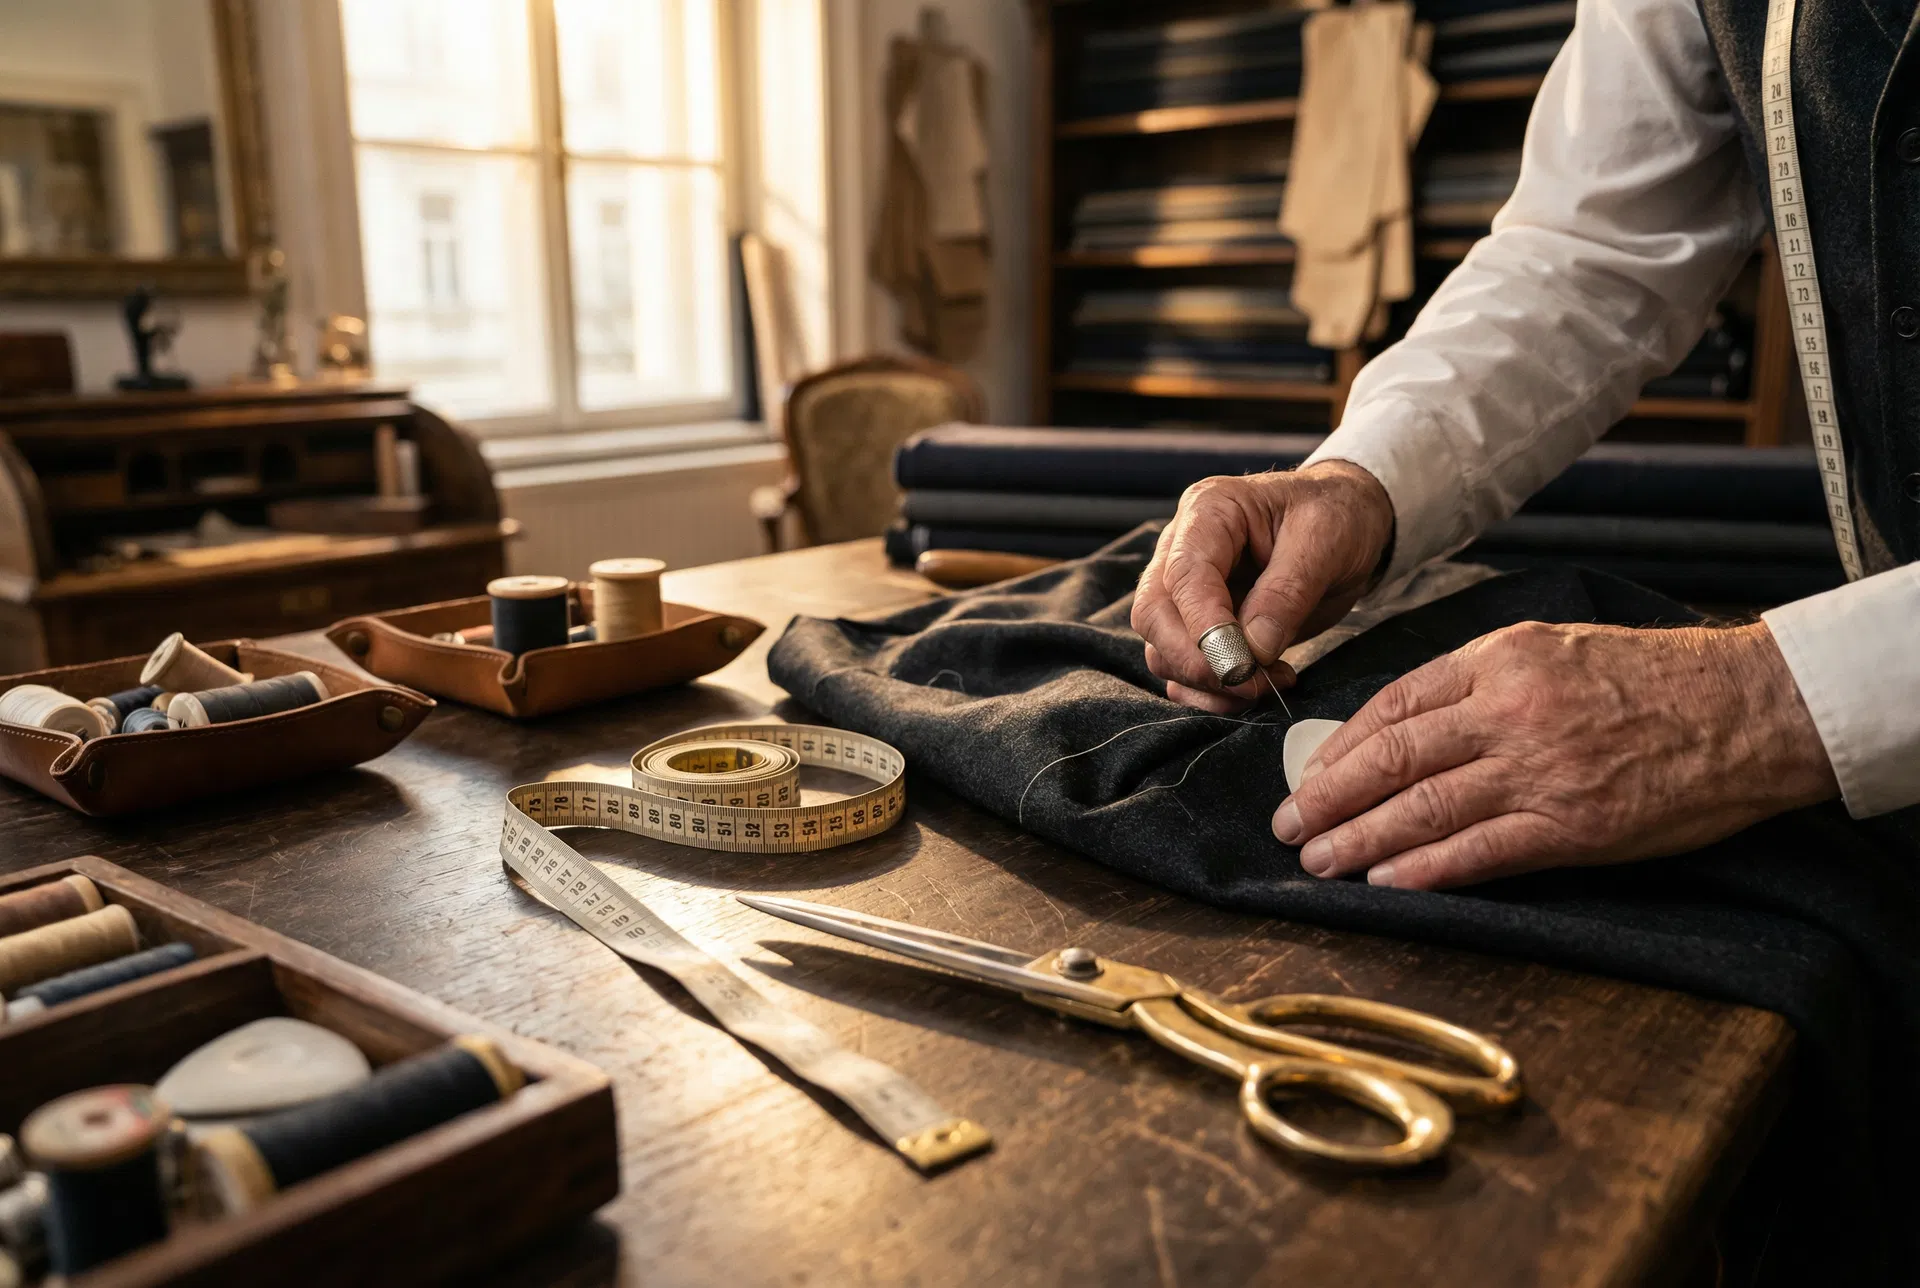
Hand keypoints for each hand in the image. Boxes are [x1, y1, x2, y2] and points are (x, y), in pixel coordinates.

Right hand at [1131, 461, 1395, 712]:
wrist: (1351, 522)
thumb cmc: (1337, 517)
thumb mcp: (1325, 541)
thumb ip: (1286, 593)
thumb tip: (1252, 649)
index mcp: (1208, 511)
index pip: (1183, 575)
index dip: (1204, 627)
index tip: (1240, 665)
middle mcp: (1182, 548)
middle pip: (1154, 615)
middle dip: (1197, 661)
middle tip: (1253, 682)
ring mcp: (1185, 589)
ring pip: (1161, 648)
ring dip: (1206, 681)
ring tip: (1266, 681)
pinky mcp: (1198, 624)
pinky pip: (1180, 667)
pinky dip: (1210, 690)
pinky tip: (1257, 683)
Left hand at [1272, 620, 1840, 889]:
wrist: (1749, 708)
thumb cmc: (1653, 679)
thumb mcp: (1554, 648)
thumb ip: (1481, 681)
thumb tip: (1405, 725)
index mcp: (1500, 660)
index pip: (1394, 704)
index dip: (1340, 746)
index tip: (1306, 775)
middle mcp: (1509, 710)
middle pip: (1393, 757)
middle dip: (1329, 796)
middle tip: (1287, 826)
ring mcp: (1540, 770)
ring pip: (1425, 807)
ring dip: (1361, 840)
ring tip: (1318, 861)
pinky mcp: (1574, 826)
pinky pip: (1483, 851)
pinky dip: (1427, 869)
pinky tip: (1387, 882)